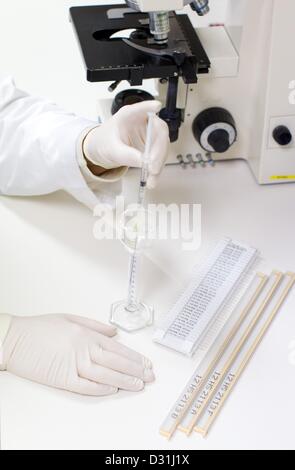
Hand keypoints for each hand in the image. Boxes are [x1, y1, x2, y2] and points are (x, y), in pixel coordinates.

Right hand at [1, 314, 154, 395]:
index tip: (146, 363)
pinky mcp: (61, 378)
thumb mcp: (70, 318)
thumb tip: (114, 332)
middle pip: (116, 362)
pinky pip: (85, 386)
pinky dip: (100, 389)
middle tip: (150, 376)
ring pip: (105, 375)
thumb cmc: (40, 328)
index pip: (117, 348)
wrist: (14, 339)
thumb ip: (95, 326)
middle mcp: (83, 348)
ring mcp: (73, 364)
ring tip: (138, 385)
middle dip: (136, 370)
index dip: (134, 357)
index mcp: (86, 334)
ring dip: (124, 381)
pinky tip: (112, 390)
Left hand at [83, 100, 169, 188]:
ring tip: (152, 178)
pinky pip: (159, 157)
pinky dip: (156, 169)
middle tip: (153, 167)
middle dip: (159, 152)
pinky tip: (152, 178)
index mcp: (129, 116)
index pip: (142, 109)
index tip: (156, 106)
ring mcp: (149, 134)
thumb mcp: (112, 149)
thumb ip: (126, 154)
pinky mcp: (151, 146)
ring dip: (159, 164)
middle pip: (159, 132)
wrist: (101, 151)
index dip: (149, 106)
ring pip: (162, 147)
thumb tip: (143, 161)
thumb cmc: (103, 142)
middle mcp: (143, 122)